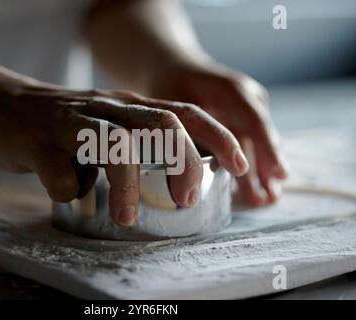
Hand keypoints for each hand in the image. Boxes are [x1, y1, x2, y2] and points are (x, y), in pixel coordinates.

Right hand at [0, 80, 248, 225]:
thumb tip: (175, 181)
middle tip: (187, 198)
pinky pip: (57, 169)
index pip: (185, 112)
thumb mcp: (107, 125)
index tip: (240, 163)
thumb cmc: (62, 124)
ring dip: (126, 183)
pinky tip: (64, 193)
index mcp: (127, 106)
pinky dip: (66, 188)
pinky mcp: (38, 140)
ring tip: (126, 215)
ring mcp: (72, 121)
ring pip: (114, 144)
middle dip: (184, 161)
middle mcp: (106, 108)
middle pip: (161, 124)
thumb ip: (137, 143)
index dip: (218, 135)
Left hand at [148, 59, 288, 205]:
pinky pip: (251, 142)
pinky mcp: (244, 118)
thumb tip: (195, 170)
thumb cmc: (172, 86)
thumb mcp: (173, 105)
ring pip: (258, 142)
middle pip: (261, 136)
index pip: (254, 121)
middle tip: (270, 198)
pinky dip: (253, 164)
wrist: (176, 68)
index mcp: (231, 90)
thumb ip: (185, 132)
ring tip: (266, 199)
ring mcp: (249, 106)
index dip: (266, 149)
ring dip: (262, 170)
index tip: (278, 174)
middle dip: (267, 168)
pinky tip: (256, 187)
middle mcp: (247, 97)